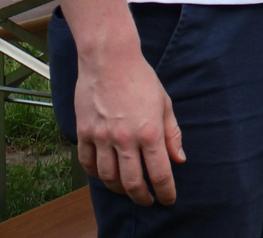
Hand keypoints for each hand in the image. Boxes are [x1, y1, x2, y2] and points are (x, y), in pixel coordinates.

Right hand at [74, 45, 183, 204]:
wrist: (110, 60)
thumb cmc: (141, 79)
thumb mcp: (165, 104)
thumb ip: (172, 134)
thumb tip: (179, 159)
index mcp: (150, 132)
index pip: (159, 173)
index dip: (165, 191)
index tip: (168, 199)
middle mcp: (125, 139)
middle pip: (132, 182)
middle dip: (142, 197)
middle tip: (147, 201)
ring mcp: (101, 137)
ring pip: (107, 177)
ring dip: (118, 189)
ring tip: (127, 190)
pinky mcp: (84, 132)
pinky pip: (87, 163)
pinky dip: (96, 175)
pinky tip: (104, 176)